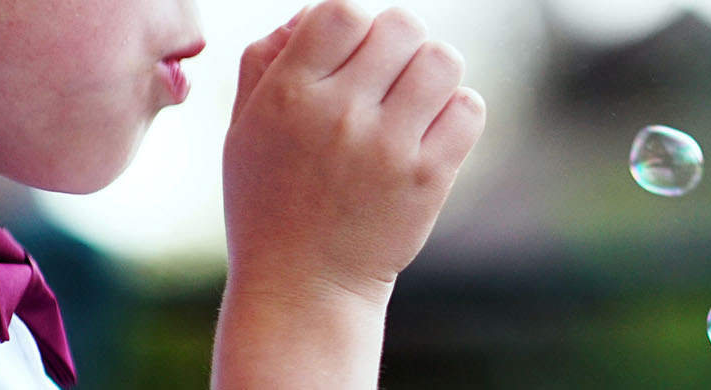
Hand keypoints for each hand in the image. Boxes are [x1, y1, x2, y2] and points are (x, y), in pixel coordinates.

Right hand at [223, 0, 484, 300]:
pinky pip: (468, 108)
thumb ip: (264, 61)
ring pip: (442, 60)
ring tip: (413, 100)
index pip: (341, 11)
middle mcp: (339, 114)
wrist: (304, 287)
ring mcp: (388, 147)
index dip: (356, 22)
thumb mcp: (242, 129)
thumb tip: (310, 15)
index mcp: (288, 95)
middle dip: (399, 43)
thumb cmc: (269, 202)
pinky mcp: (428, 177)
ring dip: (432, 72)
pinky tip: (431, 130)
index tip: (353, 53)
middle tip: (388, 78)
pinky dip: (457, 110)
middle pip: (402, 26)